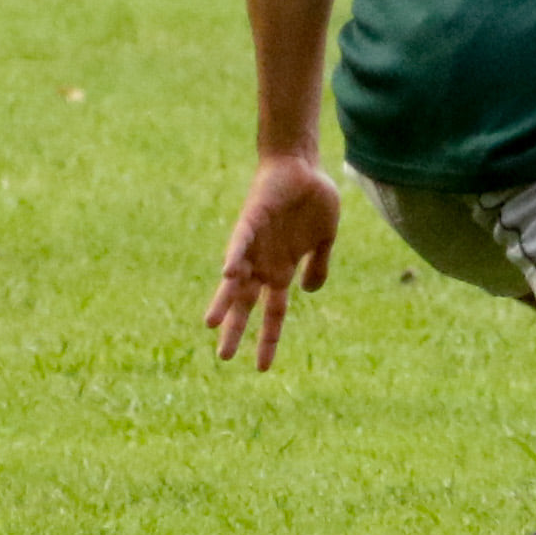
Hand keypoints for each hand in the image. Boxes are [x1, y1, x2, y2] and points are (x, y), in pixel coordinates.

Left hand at [206, 153, 340, 369]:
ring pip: (235, 280)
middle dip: (237, 329)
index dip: (269, 338)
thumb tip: (310, 292)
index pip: (274, 312)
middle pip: (247, 303)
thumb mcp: (325, 238)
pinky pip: (240, 243)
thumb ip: (318, 265)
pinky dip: (235, 258)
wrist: (300, 166)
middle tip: (224, 357)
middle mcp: (264, 263)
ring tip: (211, 324)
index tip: (262, 368)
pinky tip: (229, 274)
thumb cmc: (312, 199)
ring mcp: (254, 245)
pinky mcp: (250, 222)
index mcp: (282, 270)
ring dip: (224, 301)